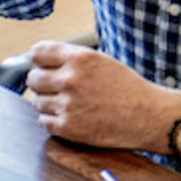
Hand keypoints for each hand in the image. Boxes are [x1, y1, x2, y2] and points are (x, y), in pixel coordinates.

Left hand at [21, 41, 180, 151]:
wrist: (147, 116)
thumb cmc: (127, 88)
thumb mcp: (101, 61)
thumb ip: (71, 59)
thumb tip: (39, 62)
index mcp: (79, 58)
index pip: (37, 53)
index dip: (41, 60)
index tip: (45, 66)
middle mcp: (71, 79)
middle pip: (32, 78)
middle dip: (42, 82)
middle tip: (57, 88)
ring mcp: (67, 105)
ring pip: (37, 101)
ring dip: (49, 102)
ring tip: (69, 104)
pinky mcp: (68, 128)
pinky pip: (43, 121)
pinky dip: (53, 120)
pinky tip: (70, 116)